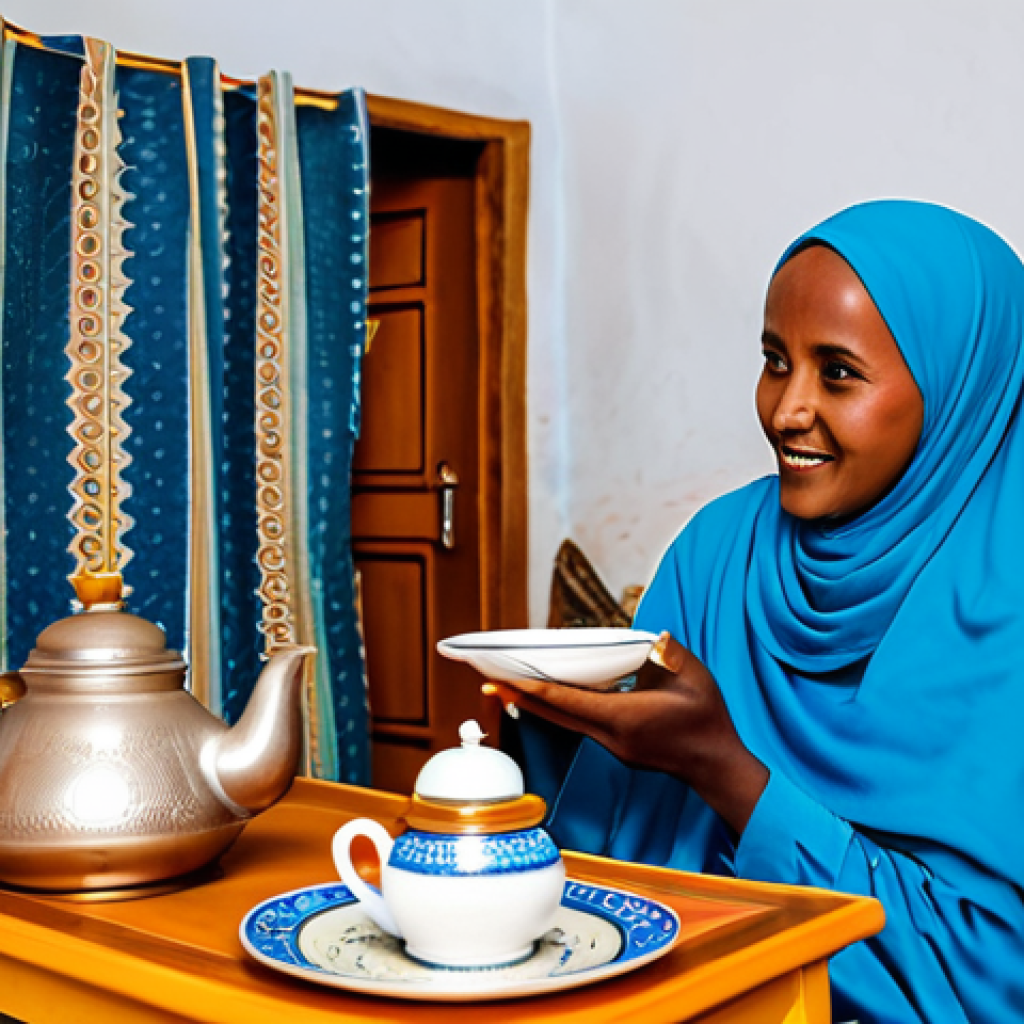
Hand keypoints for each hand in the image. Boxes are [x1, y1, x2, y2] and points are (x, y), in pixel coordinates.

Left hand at [485, 632, 767, 833]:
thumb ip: (672, 656)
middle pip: (553, 714)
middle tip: (486, 678)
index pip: (568, 701)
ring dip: (533, 702)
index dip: (534, 687)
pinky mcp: (614, 744)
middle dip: (518, 696)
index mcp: (624, 718)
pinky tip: (545, 695)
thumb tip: (657, 638)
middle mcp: (610, 734)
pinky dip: (556, 707)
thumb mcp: (696, 679)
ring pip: (562, 720)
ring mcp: (610, 743)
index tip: (505, 676)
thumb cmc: (706, 720)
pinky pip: (576, 723)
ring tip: (504, 684)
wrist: (715, 763)